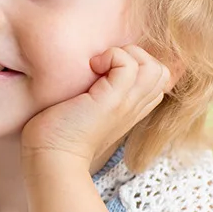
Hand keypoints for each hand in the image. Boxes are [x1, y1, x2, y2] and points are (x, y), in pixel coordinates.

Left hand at [21, 45, 169, 165]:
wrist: (51, 157)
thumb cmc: (59, 134)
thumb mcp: (85, 109)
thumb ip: (96, 92)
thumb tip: (92, 68)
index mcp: (131, 110)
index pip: (156, 80)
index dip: (138, 65)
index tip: (107, 70)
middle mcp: (134, 107)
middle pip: (161, 72)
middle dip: (136, 56)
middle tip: (105, 66)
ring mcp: (127, 104)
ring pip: (154, 67)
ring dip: (127, 55)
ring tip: (100, 66)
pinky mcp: (113, 101)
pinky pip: (129, 64)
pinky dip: (112, 56)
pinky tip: (92, 67)